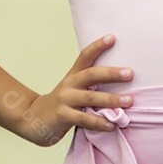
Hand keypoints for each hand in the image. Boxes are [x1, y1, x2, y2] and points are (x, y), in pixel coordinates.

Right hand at [19, 34, 133, 146]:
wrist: (33, 119)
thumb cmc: (62, 104)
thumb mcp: (73, 89)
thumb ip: (91, 86)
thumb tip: (121, 82)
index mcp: (73, 75)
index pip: (85, 56)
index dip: (97, 46)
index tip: (112, 38)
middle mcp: (69, 84)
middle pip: (91, 75)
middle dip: (111, 73)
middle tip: (130, 73)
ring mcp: (65, 100)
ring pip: (90, 97)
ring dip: (110, 99)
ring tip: (128, 101)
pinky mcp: (62, 116)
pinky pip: (83, 119)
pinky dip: (98, 122)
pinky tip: (112, 125)